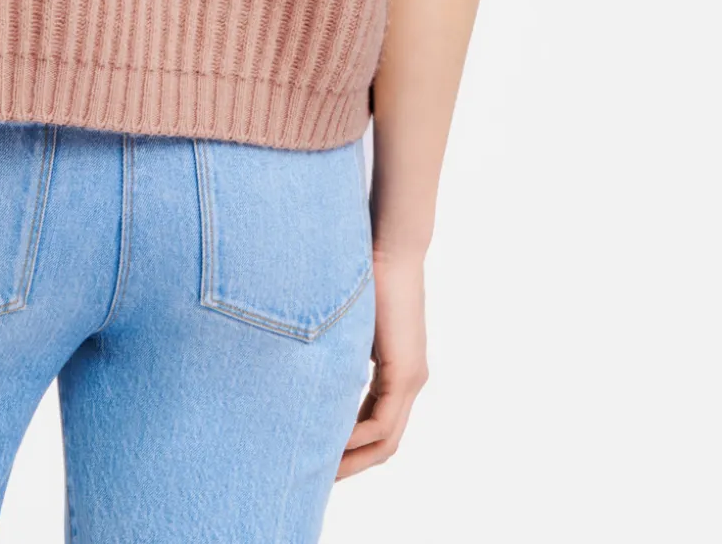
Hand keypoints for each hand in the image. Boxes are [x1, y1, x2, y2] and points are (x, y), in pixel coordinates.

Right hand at [337, 245, 427, 476]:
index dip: (350, 447)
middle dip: (351, 464)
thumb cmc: (363, 272)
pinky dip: (356, 437)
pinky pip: (382, 422)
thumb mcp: (347, 326)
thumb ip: (338, 352)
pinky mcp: (405, 371)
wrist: (390, 244)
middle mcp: (410, 381)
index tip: (319, 456)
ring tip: (321, 470)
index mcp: (397, 370)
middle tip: (317, 477)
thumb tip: (309, 368)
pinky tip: (331, 441)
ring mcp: (411, 378)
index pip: (377, 425)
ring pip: (385, 439)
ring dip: (354, 458)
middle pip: (384, 443)